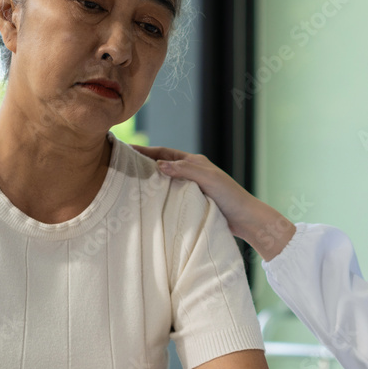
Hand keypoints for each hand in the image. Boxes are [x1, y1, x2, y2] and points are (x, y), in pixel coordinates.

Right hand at [131, 146, 294, 259]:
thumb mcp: (208, 179)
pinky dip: (159, 196)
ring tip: (129, 184)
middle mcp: (193, 173)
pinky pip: (171, 196)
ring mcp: (192, 187)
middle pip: (163, 166)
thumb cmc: (230, 196)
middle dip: (143, 164)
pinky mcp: (193, 202)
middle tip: (121, 166)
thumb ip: (184, 170)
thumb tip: (159, 164)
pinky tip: (148, 202)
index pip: (164, 153)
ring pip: (166, 182)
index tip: (125, 148)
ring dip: (150, 181)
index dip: (145, 151)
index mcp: (195, 162)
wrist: (246, 219)